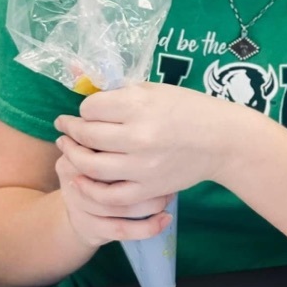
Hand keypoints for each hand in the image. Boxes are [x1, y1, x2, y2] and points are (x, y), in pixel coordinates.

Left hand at [54, 82, 237, 204]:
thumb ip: (121, 92)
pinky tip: (80, 178)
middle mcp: (139, 136)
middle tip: (64, 126)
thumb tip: (85, 91)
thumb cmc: (190, 109)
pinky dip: (88, 188)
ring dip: (72, 156)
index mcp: (140, 106)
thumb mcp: (155, 90)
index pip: (91, 107)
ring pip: (90, 165)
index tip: (89, 111)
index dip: (85, 108)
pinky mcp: (148, 188)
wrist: (223, 140)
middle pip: (87, 134)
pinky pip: (109, 195)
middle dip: (70, 129)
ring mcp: (143, 166)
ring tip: (67, 148)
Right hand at [55, 137, 173, 247]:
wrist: (76, 207)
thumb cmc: (99, 169)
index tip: (162, 146)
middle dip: (144, 174)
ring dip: (150, 201)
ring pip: (118, 205)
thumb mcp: (98, 148)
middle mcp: (73, 178)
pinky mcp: (89, 228)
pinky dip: (147, 227)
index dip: (131, 147)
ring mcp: (79, 205)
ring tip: (171, 195)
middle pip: (108, 175)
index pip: (100, 146)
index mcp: (73, 153)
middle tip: (169, 172)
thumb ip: (116, 135)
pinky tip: (166, 219)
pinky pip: (121, 230)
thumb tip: (157, 122)